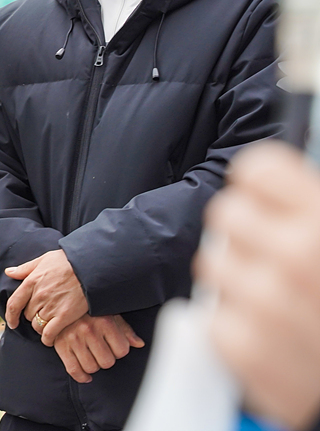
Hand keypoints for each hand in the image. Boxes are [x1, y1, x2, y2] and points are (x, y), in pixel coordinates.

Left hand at [5, 249, 88, 343]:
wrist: (90, 267)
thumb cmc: (67, 262)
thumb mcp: (43, 260)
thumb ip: (24, 269)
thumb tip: (8, 272)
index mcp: (31, 282)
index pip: (13, 304)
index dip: (10, 316)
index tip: (12, 322)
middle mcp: (39, 296)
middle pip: (27, 315)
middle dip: (32, 316)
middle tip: (42, 314)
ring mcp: (51, 307)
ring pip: (37, 325)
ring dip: (40, 327)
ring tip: (47, 324)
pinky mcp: (65, 316)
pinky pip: (49, 333)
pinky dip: (48, 339)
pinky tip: (50, 339)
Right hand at [52, 315, 143, 383]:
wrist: (59, 302)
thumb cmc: (87, 310)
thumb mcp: (109, 313)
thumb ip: (124, 329)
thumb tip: (139, 344)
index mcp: (104, 321)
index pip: (122, 350)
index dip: (120, 351)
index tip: (113, 346)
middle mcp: (88, 329)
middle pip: (107, 362)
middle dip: (106, 359)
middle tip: (101, 351)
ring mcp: (73, 338)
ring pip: (91, 367)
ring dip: (94, 366)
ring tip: (91, 356)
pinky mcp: (60, 346)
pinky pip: (74, 370)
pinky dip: (81, 377)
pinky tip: (85, 375)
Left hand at [196, 141, 319, 430]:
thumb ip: (305, 211)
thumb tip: (258, 174)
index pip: (256, 168)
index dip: (256, 186)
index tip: (262, 201)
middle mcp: (298, 255)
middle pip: (224, 213)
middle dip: (243, 236)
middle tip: (271, 261)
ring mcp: (269, 303)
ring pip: (211, 264)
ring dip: (235, 281)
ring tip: (275, 302)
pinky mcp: (247, 347)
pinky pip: (211, 316)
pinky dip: (232, 327)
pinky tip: (267, 335)